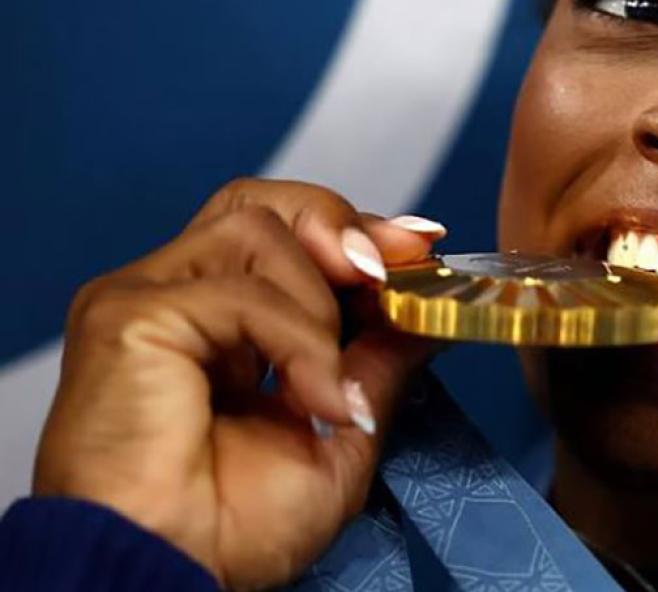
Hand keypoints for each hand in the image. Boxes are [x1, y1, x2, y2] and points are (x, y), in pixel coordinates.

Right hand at [33, 179, 445, 589]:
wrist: (171, 576)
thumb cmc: (231, 529)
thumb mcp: (340, 435)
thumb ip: (378, 365)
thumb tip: (430, 313)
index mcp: (217, 326)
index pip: (281, 233)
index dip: (352, 230)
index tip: (418, 246)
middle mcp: (176, 299)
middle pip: (259, 203)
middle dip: (339, 227)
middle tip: (388, 272)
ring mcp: (146, 300)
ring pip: (257, 232)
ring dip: (320, 306)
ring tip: (328, 385)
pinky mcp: (128, 315)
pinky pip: (242, 293)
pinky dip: (299, 343)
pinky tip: (313, 402)